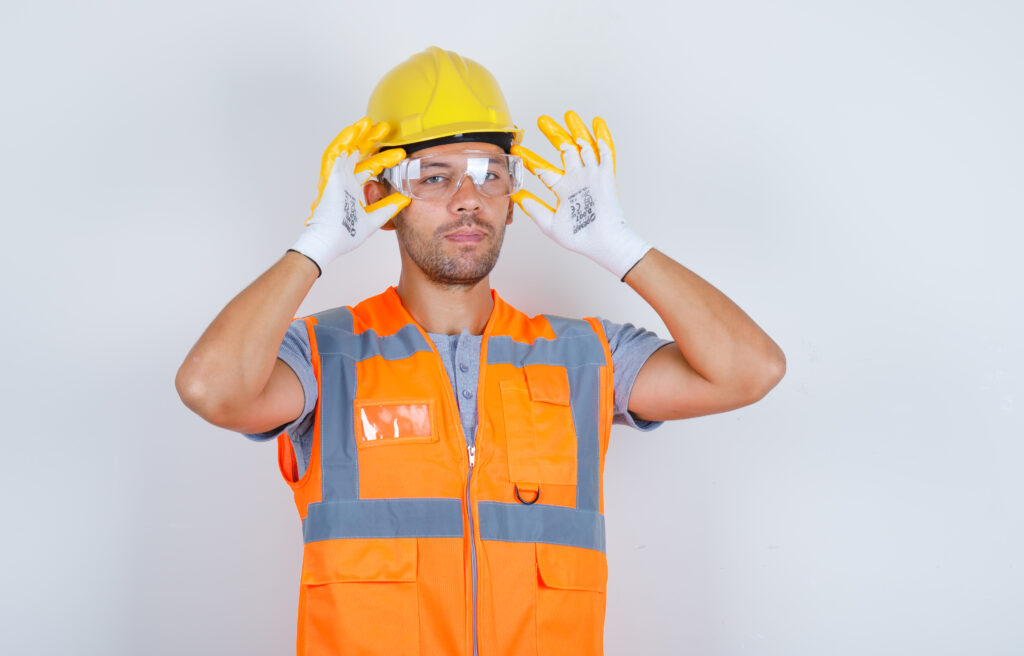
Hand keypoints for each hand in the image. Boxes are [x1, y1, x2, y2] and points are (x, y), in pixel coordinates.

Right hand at [290, 117, 409, 274]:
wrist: (330, 243)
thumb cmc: (345, 234)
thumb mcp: (374, 219)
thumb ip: (389, 208)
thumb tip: (406, 200)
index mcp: (353, 188)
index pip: (371, 168)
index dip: (385, 160)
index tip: (401, 155)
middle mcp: (345, 180)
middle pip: (359, 154)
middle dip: (373, 141)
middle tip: (387, 130)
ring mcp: (337, 177)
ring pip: (347, 150)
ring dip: (358, 136)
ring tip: (370, 123)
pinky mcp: (330, 177)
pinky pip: (334, 154)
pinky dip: (343, 142)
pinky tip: (354, 131)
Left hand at [510, 111, 650, 279]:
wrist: (600, 243)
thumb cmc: (579, 237)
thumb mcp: (549, 222)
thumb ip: (533, 207)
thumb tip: (516, 195)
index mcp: (563, 189)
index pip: (543, 169)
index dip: (530, 158)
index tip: (517, 149)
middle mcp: (577, 179)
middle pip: (564, 150)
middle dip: (554, 134)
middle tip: (542, 121)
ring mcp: (591, 176)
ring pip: (583, 147)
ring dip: (576, 130)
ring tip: (568, 115)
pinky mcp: (605, 176)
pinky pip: (605, 153)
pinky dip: (601, 138)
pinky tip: (596, 123)